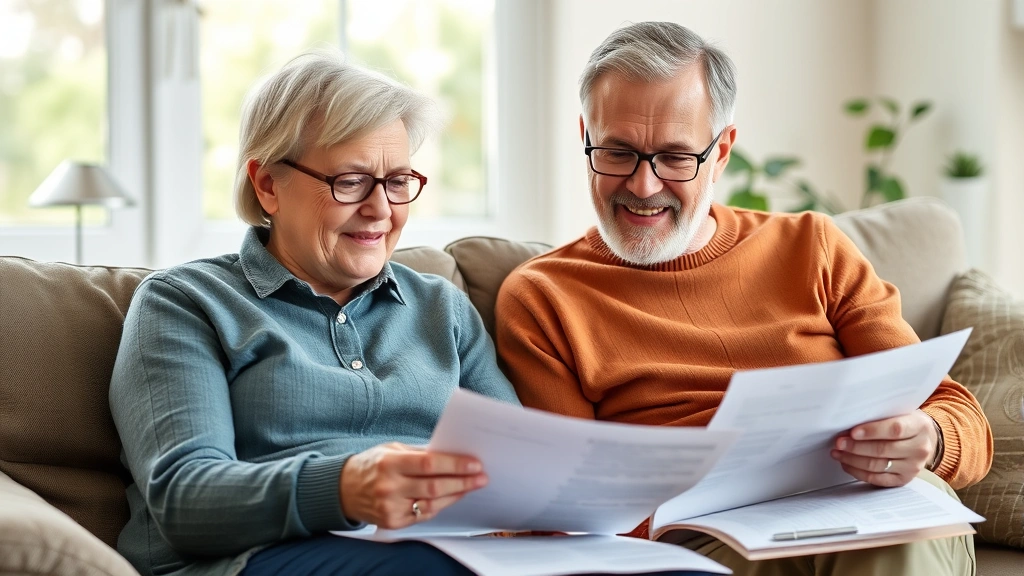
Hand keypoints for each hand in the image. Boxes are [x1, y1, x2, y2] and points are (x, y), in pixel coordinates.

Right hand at [340, 442, 487, 528]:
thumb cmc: (372, 465)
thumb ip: (419, 453)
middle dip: (462, 482)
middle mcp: (389, 486)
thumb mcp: (392, 449)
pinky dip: (439, 506)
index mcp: (390, 462)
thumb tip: (452, 454)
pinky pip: (423, 515)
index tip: (474, 463)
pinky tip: (451, 497)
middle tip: (481, 477)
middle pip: (434, 487)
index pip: (428, 464)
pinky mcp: (392, 522)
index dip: (454, 465)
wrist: (343, 490)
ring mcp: (390, 507)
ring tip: (471, 487)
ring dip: (455, 495)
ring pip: (432, 504)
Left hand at [830, 411, 937, 487]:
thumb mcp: (899, 412)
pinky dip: (858, 472)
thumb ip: (880, 416)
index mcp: (919, 426)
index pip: (895, 429)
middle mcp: (919, 449)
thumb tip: (850, 422)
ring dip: (853, 460)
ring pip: (877, 465)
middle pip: (883, 449)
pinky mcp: (903, 479)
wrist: (924, 440)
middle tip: (839, 442)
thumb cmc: (905, 422)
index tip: (853, 432)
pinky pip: (877, 479)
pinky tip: (846, 464)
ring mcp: (913, 467)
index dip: (872, 431)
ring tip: (838, 452)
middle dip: (856, 447)